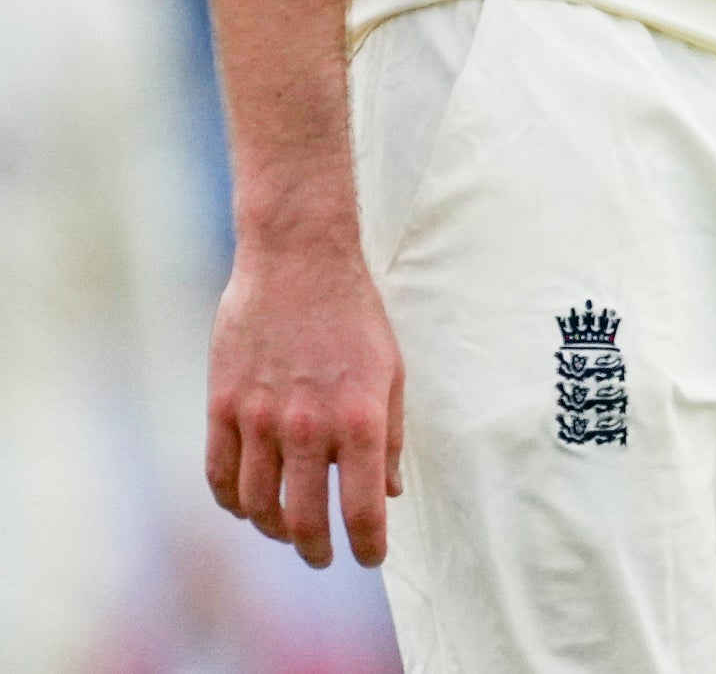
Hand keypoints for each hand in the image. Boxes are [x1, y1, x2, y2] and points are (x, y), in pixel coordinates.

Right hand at [204, 222, 404, 568]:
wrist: (299, 263)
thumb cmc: (355, 316)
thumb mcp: (392, 373)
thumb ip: (391, 438)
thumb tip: (390, 493)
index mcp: (360, 419)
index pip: (361, 508)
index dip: (367, 544)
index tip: (370, 557)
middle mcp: (308, 426)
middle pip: (304, 519)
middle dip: (317, 549)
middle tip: (324, 556)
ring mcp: (259, 419)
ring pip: (257, 505)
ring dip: (273, 530)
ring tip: (289, 532)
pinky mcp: (222, 407)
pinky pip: (220, 475)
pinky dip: (233, 502)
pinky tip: (248, 506)